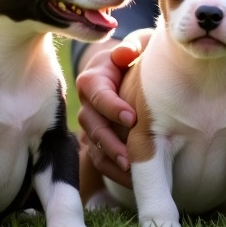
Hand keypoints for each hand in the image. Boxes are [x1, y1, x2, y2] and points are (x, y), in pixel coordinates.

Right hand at [75, 28, 152, 187]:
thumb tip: (125, 53)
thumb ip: (133, 46)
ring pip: (93, 146)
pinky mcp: (97, 142)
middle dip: (110, 142)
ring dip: (111, 160)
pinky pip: (100, 161)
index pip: (97, 94)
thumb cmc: (137, 54)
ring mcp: (90, 125)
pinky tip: (134, 182)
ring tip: (131, 172)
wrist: (129, 71)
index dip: (112, 107)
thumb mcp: (138, 44)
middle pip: (92, 125)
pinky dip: (114, 172)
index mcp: (93, 79)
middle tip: (131, 156)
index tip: (133, 118)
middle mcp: (87, 104)